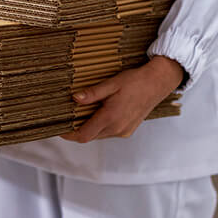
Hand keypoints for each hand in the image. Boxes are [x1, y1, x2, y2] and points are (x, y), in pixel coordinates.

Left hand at [60, 56, 184, 142]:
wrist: (157, 84)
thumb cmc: (135, 81)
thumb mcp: (111, 84)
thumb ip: (92, 93)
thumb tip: (75, 98)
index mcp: (110, 117)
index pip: (84, 135)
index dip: (69, 135)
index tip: (60, 129)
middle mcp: (117, 128)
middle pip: (90, 136)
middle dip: (77, 130)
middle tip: (68, 118)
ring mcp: (123, 131)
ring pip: (99, 135)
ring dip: (89, 128)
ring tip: (82, 113)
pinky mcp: (128, 130)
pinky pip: (109, 133)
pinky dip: (100, 127)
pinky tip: (99, 114)